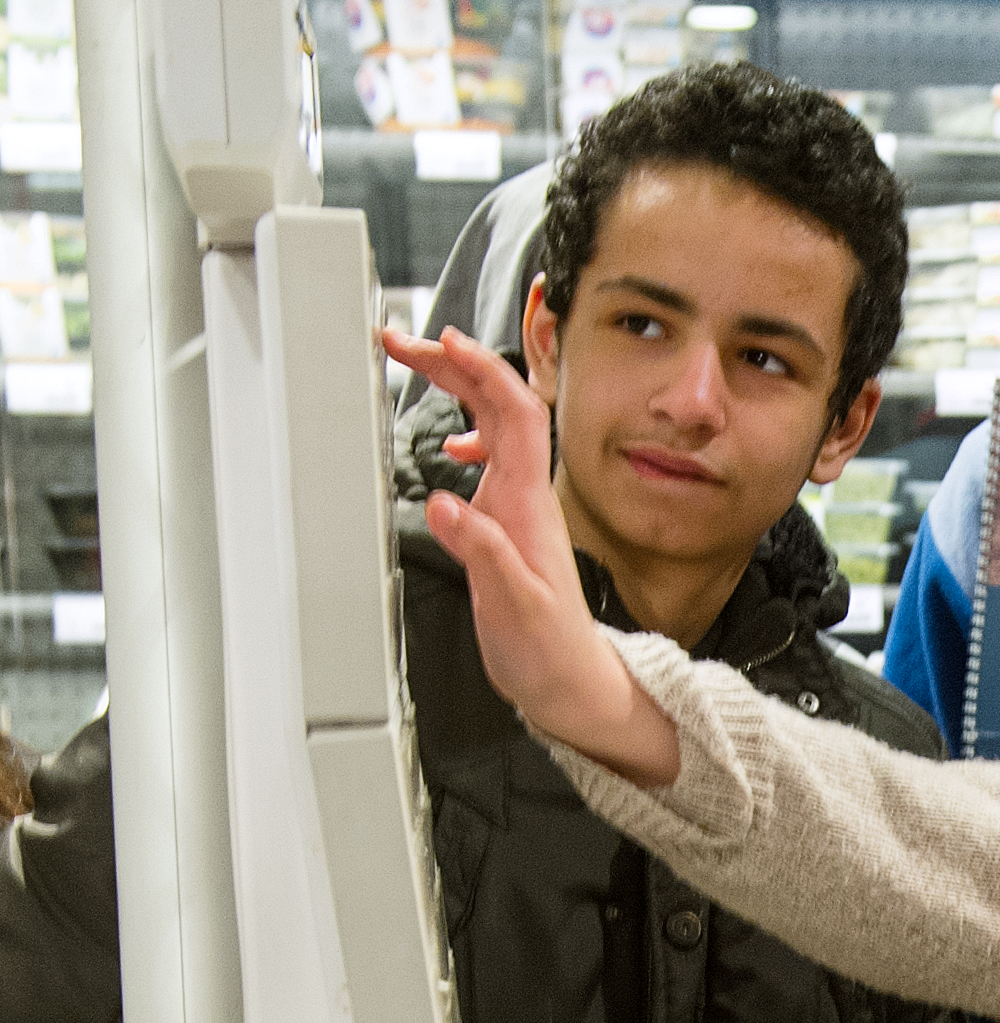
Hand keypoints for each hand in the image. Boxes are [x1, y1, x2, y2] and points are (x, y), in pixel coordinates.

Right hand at [379, 327, 679, 787]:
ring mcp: (520, 508)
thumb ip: (481, 551)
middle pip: (501, 405)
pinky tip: (452, 443)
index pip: (514, 413)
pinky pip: (492, 462)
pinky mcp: (509, 525)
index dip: (482, 369)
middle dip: (457, 363)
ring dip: (459, 390)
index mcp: (527, 505)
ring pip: (496, 427)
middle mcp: (528, 497)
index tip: (444, 340)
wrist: (572, 682)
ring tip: (418, 368)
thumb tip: (446, 502)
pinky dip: (469, 436)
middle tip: (404, 342)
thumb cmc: (547, 650)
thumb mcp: (511, 603)